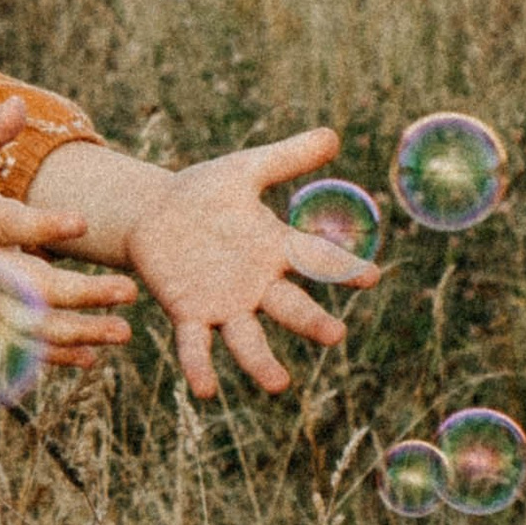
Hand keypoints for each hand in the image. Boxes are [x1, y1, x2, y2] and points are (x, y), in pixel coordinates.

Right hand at [0, 102, 136, 371]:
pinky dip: (51, 355)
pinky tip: (91, 357)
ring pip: (28, 326)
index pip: (9, 225)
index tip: (81, 221)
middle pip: (29, 287)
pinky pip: (17, 344)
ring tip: (124, 333)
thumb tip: (18, 106)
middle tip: (129, 291)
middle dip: (81, 294)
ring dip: (76, 333)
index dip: (43, 224)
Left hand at [121, 127, 379, 398]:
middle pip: (290, 307)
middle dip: (311, 322)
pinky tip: (206, 390)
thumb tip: (333, 134)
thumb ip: (287, 157)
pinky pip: (196, 344)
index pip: (317, 258)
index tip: (372, 277)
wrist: (153, 214)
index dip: (344, 267)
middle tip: (335, 336)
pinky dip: (200, 366)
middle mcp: (257, 284)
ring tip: (278, 385)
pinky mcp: (188, 313)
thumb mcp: (245, 170)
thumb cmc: (205, 193)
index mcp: (275, 248)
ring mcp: (224, 304)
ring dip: (261, 362)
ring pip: (247, 339)